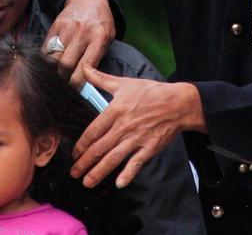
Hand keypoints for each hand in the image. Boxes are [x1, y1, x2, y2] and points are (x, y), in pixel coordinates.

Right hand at [45, 0, 116, 86]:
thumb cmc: (100, 23)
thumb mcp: (107, 39)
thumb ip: (97, 58)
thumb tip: (87, 84)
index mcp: (98, 38)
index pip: (85, 68)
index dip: (77, 85)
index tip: (74, 93)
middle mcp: (81, 33)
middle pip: (66, 64)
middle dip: (63, 81)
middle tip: (62, 90)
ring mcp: (67, 28)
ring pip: (54, 58)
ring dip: (52, 73)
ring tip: (54, 81)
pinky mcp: (55, 25)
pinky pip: (46, 48)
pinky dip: (46, 60)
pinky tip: (48, 67)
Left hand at [70, 67, 200, 188]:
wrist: (178, 103)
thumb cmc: (150, 92)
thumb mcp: (124, 83)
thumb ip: (101, 79)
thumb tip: (84, 68)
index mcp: (115, 110)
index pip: (93, 131)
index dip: (81, 144)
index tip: (73, 154)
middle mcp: (123, 127)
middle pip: (99, 148)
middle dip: (84, 162)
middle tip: (74, 173)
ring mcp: (136, 139)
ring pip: (113, 158)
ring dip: (99, 172)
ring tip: (87, 182)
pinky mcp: (149, 148)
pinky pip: (136, 164)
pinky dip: (128, 174)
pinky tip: (119, 184)